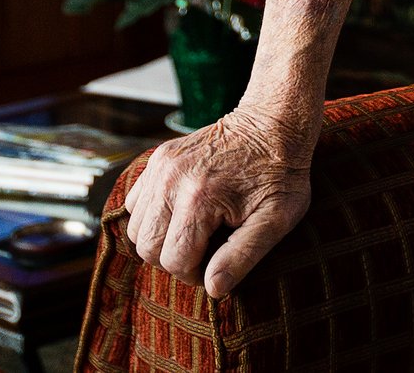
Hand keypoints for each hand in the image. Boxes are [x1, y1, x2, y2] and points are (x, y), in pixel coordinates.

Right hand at [122, 104, 314, 297]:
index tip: (216, 264)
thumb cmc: (279, 175)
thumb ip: (242, 256)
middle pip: (147, 247)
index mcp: (200, 196)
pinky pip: (134, 202)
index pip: (174, 260)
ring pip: (135, 227)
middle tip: (204, 252)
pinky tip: (181, 214)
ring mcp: (161, 165)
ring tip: (194, 233)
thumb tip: (212, 288)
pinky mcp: (158, 158)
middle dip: (173, 260)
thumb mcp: (275, 220)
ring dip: (160, 239)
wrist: (272, 124)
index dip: (195, 274)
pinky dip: (151, 217)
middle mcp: (171, 178)